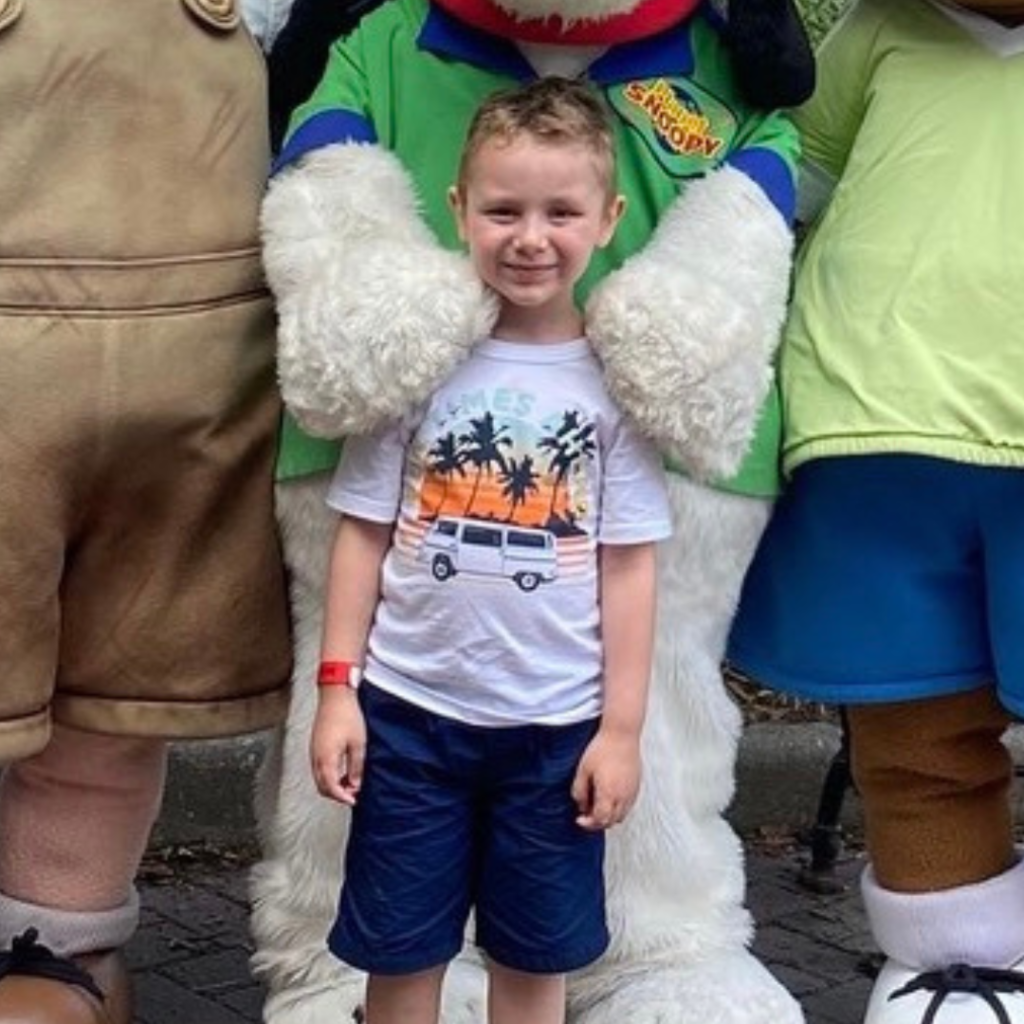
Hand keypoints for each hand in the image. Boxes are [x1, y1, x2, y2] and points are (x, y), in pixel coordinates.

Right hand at [310, 689, 365, 805]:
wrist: (335, 695)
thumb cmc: (347, 715)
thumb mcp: (358, 743)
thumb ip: (356, 767)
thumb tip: (355, 784)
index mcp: (326, 758)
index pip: (331, 788)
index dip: (342, 797)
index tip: (354, 801)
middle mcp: (316, 757)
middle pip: (322, 786)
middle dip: (337, 794)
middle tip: (352, 794)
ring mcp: (314, 751)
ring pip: (319, 778)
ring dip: (333, 785)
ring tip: (350, 783)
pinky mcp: (315, 745)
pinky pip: (319, 768)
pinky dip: (329, 775)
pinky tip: (342, 771)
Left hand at [571, 727, 641, 830]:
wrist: (622, 734)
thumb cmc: (603, 748)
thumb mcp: (583, 769)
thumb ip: (579, 790)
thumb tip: (581, 804)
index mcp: (608, 793)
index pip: (600, 820)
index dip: (588, 824)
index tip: (580, 820)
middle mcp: (623, 796)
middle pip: (611, 821)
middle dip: (598, 822)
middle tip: (587, 816)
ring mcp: (632, 791)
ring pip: (622, 815)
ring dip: (609, 817)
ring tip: (598, 807)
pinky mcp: (637, 785)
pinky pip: (629, 805)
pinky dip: (618, 809)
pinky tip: (610, 799)